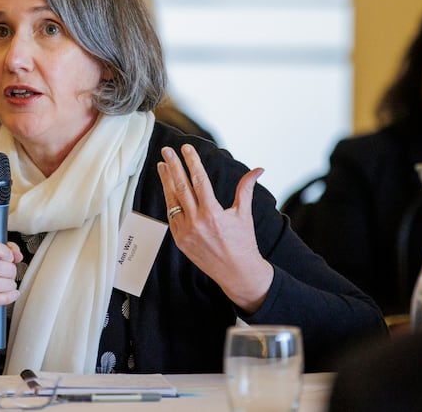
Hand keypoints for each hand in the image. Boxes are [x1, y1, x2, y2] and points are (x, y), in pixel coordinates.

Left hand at [157, 144, 272, 312]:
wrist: (237, 273)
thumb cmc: (243, 243)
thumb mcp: (244, 214)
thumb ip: (246, 189)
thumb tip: (259, 169)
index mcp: (213, 213)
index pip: (199, 181)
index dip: (192, 162)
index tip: (186, 148)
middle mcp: (196, 222)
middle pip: (181, 187)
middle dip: (173, 166)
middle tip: (166, 150)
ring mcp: (185, 232)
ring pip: (172, 201)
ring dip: (166, 181)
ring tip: (162, 165)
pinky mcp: (179, 240)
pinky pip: (171, 216)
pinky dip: (169, 201)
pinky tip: (167, 188)